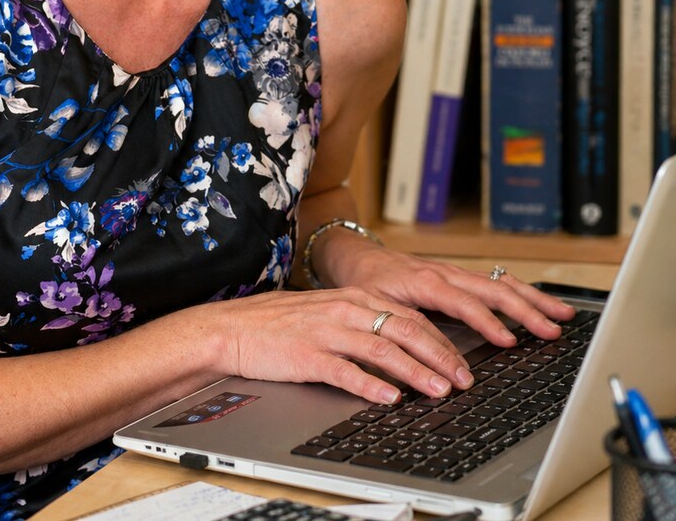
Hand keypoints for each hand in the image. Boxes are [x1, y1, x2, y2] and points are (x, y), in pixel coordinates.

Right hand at [209, 287, 473, 405]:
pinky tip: (389, 397)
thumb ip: (361, 323)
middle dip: (440, 356)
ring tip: (438, 391)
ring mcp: (326, 332)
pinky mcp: (308, 355)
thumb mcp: (326, 312)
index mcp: (352, 298)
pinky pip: (345, 371)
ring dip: (415, 371)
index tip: (461, 362)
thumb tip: (401, 345)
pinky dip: (370, 384)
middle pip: (403, 330)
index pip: (408, 317)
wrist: (232, 328)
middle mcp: (344, 310)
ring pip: (382, 350)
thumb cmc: (278, 324)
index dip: (439, 340)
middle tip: (464, 380)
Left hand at [330, 241, 575, 348]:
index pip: (464, 303)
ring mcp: (454, 273)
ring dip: (531, 298)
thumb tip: (433, 357)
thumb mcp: (378, 305)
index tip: (510, 341)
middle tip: (553, 330)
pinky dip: (518, 291)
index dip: (488, 322)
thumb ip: (406, 326)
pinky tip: (535, 302)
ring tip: (561, 314)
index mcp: (426, 281)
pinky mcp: (457, 276)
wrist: (356, 256)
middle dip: (526, 310)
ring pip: (498, 282)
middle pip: (492, 290)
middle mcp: (445, 273)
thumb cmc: (365, 281)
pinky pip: (492, 281)